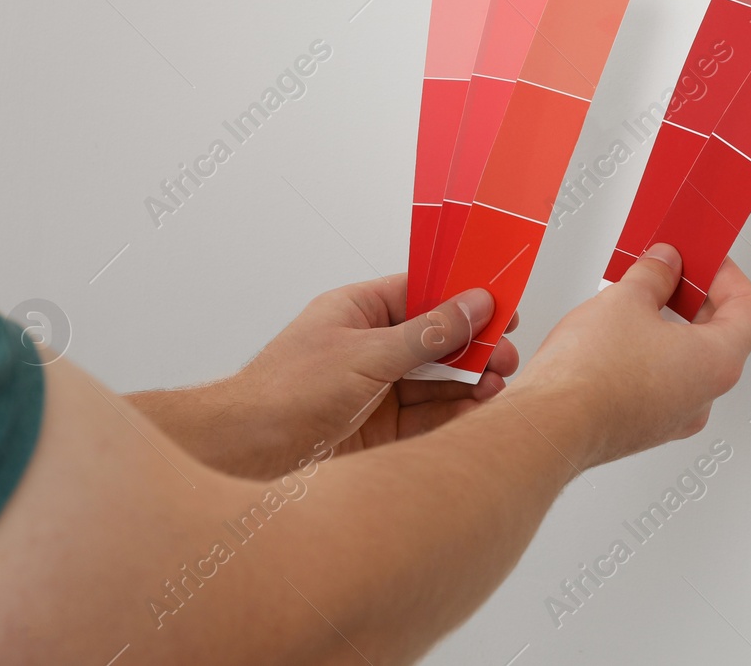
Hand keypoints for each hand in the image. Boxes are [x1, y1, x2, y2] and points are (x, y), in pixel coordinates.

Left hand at [131, 274, 518, 478]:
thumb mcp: (366, 353)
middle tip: (505, 355)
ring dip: (470, 382)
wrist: (244, 457)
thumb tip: (473, 305)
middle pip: (436, 340)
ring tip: (496, 385)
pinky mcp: (381, 432)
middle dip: (474, 346)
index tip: (502, 304)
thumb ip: (427, 332)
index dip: (464, 297)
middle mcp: (369, 348)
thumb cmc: (284, 393)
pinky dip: (457, 415)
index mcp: (358, 312)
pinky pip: (429, 419)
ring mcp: (376, 391)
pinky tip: (478, 412)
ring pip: (437, 381)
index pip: (422, 293)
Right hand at [511, 245, 750, 467]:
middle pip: (720, 334)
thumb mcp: (627, 299)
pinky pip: (661, 381)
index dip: (728, 275)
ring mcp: (675, 415)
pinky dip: (651, 352)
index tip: (706, 259)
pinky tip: (620, 333)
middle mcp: (704, 395)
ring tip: (638, 297)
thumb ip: (655, 274)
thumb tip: (665, 264)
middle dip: (696, 296)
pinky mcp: (645, 425)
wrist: (550, 426)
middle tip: (671, 270)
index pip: (748, 309)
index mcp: (717, 362)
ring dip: (670, 324)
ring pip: (687, 360)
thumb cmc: (590, 376)